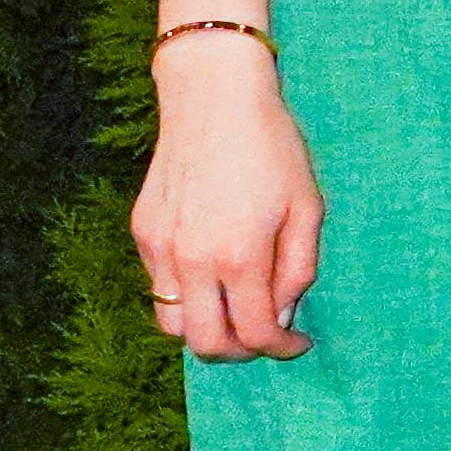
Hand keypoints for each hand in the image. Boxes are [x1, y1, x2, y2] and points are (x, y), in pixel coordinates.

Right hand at [132, 45, 322, 359]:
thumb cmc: (272, 148)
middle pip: (206, 344)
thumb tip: (283, 317)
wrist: (214, 98)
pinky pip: (159, 286)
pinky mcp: (142, 231)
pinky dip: (186, 295)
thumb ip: (298, 271)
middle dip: (240, 352)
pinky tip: (213, 271)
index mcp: (239, 256)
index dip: (282, 349)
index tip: (298, 343)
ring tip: (236, 310)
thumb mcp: (307, 209)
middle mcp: (191, 259)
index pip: (255, 334)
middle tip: (265, 336)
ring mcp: (160, 247)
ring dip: (206, 330)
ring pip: (172, 325)